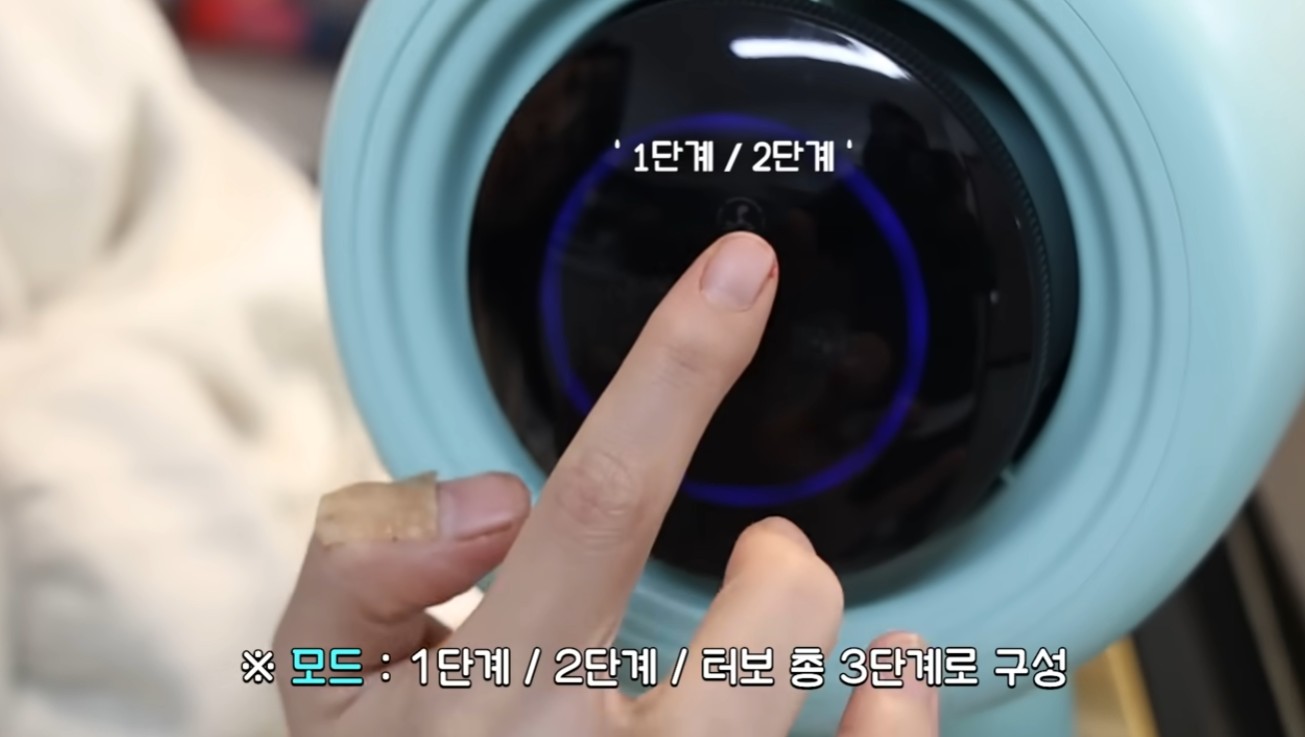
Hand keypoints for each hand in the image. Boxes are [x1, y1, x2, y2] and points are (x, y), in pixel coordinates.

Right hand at [275, 233, 939, 735]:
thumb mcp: (323, 683)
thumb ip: (368, 557)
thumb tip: (495, 500)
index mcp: (494, 696)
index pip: (601, 496)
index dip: (679, 366)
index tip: (742, 274)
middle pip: (764, 622)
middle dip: (786, 564)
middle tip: (770, 557)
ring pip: (825, 713)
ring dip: (849, 643)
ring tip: (812, 618)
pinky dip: (898, 731)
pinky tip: (897, 690)